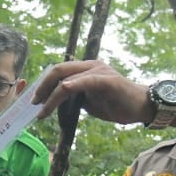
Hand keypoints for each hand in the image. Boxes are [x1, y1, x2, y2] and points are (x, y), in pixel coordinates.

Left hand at [33, 60, 153, 124]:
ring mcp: (99, 71)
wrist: (141, 107)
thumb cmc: (116, 104)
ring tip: (42, 110)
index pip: (57, 72)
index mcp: (84, 70)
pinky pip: (86, 80)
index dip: (42, 85)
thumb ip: (73, 99)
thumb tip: (54, 104)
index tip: (33, 101)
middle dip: (42, 87)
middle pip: (58, 70)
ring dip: (51, 95)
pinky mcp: (108, 80)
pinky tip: (63, 89)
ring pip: (67, 78)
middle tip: (33, 104)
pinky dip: (73, 84)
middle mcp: (90, 66)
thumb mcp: (88, 102)